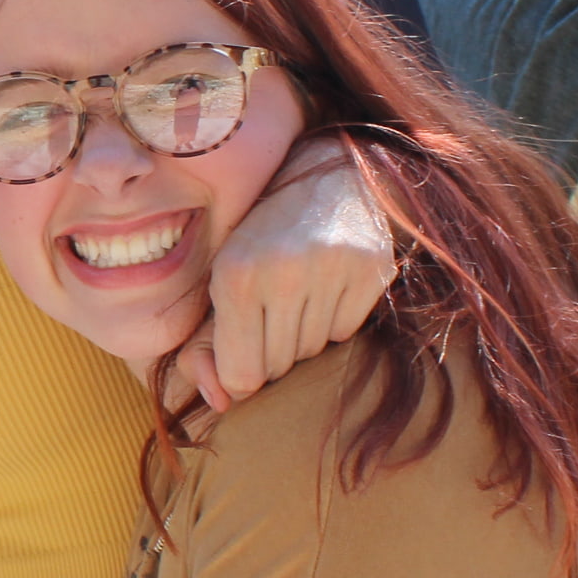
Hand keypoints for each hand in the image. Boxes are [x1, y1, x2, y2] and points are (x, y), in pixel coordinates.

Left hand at [195, 141, 392, 405]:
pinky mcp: (370, 272)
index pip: (241, 376)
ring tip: (297, 293)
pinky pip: (345, 332)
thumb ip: (208, 345)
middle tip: (270, 311)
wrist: (327, 174)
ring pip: (311, 351)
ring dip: (302, 335)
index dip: (241, 373)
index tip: (244, 351)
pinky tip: (326, 285)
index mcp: (234, 275)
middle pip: (277, 366)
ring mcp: (331, 271)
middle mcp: (282, 274)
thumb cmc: (262, 234)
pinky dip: (334, 319)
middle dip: (270, 351)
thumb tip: (219, 403)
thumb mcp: (220, 275)